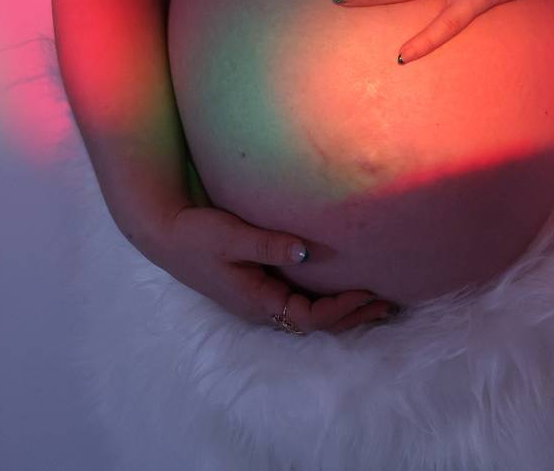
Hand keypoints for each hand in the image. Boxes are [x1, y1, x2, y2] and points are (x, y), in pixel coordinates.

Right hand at [140, 204, 400, 334]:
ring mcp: (260, 297)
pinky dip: (325, 296)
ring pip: (309, 313)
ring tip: (375, 300)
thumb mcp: (233, 237)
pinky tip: (340, 285)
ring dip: (342, 309)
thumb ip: (269, 244)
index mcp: (256, 302)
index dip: (342, 308)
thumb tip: (308, 252)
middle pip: (315, 322)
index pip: (310, 318)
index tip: (370, 293)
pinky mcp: (258, 283)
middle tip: (388, 303)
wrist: (165, 232)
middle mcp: (261, 306)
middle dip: (352, 315)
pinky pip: (299, 299)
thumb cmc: (197, 235)